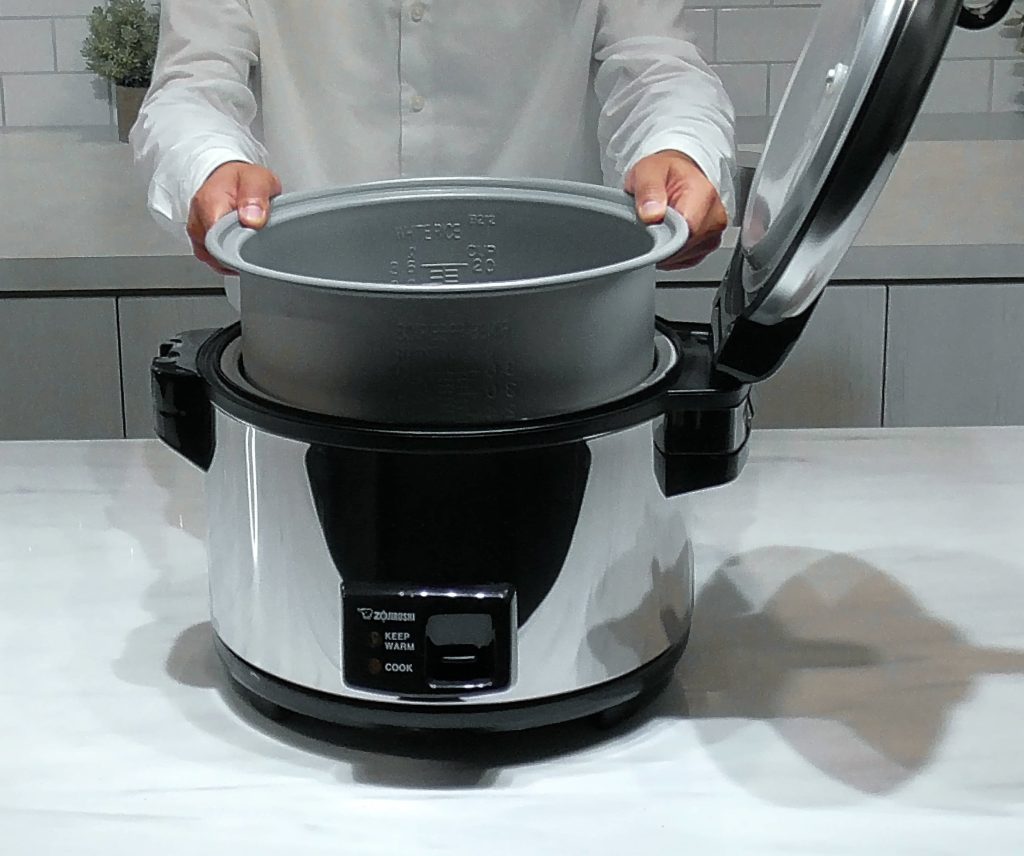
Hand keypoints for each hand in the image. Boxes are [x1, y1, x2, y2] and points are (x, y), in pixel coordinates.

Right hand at [187, 162, 282, 273]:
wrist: (230, 178)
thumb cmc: (242, 179)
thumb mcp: (257, 179)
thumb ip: (256, 196)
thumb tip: (252, 219)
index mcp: (209, 204)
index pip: (217, 241)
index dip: (236, 249)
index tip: (252, 244)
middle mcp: (198, 221)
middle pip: (215, 254)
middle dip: (238, 255)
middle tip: (255, 241)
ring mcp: (198, 233)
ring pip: (215, 260)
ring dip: (234, 256)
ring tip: (247, 239)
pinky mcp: (201, 241)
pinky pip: (215, 259)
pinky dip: (229, 258)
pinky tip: (239, 247)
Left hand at [626, 150, 728, 270]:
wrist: (675, 175)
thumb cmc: (664, 173)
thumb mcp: (648, 171)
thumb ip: (648, 190)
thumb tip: (652, 214)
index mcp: (704, 194)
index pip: (686, 231)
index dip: (664, 236)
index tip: (650, 228)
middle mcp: (714, 216)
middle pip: (684, 247)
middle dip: (662, 241)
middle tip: (652, 223)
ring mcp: (714, 233)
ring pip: (684, 256)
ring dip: (666, 248)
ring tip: (662, 225)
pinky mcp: (708, 245)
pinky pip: (685, 259)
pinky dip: (671, 253)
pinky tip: (668, 235)